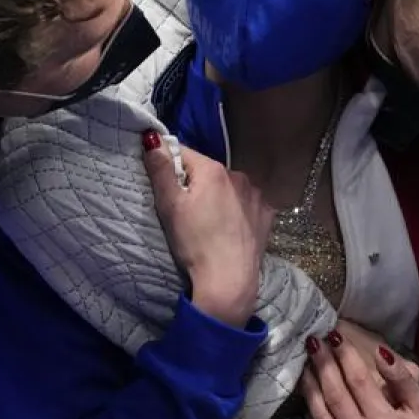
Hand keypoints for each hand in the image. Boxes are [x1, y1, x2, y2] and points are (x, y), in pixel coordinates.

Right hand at [141, 130, 274, 327]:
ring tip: (207, 222)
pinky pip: (247, 204)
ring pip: (229, 187)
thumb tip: (152, 138)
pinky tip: (229, 228)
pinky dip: (237, 210)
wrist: (229, 280)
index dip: (170, 166)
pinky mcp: (266, 214)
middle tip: (184, 211)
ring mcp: (256, 195)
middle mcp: (239, 176)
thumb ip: (161, 170)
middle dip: (195, 183)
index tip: (164, 185)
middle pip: (208, 171)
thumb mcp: (170, 206)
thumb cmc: (194, 243)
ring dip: (218, 196)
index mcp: (214, 170)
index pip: (184, 153)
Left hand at [301, 331, 418, 418]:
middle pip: (335, 394)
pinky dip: (311, 417)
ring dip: (310, 388)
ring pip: (321, 416)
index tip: (334, 335)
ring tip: (306, 367)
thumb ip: (404, 380)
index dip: (344, 355)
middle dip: (323, 364)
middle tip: (313, 342)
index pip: (358, 380)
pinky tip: (309, 400)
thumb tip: (381, 352)